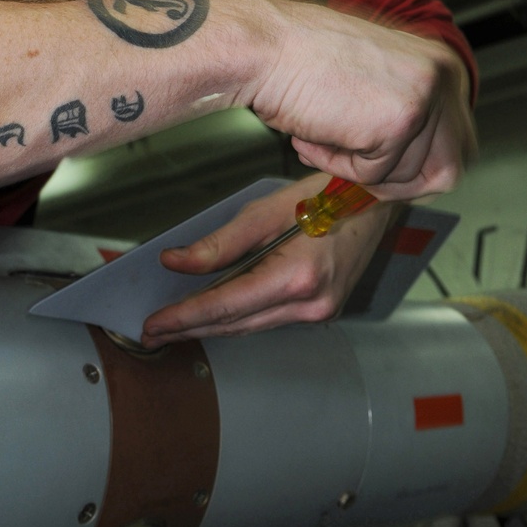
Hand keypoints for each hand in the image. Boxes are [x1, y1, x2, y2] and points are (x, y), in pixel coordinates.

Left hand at [140, 173, 395, 343]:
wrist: (375, 201)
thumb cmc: (328, 195)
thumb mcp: (267, 210)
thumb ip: (221, 242)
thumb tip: (176, 262)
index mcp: (299, 276)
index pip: (226, 305)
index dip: (184, 317)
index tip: (152, 325)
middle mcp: (312, 304)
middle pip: (236, 323)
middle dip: (190, 328)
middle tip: (151, 331)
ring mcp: (320, 311)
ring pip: (252, 326)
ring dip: (213, 326)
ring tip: (174, 324)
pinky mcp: (322, 310)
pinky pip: (270, 319)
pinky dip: (240, 316)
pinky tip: (216, 312)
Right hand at [244, 0, 475, 200]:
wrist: (266, 46)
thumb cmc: (303, 58)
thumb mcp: (376, 79)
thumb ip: (406, 114)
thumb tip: (416, 163)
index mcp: (442, 63)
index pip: (458, 142)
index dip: (418, 166)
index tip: (388, 168)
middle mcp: (444, 76)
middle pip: (449, 168)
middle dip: (403, 182)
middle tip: (361, 169)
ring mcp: (426, 98)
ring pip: (410, 178)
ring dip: (361, 171)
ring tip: (328, 135)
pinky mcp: (399, 121)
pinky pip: (375, 176)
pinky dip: (338, 167)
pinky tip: (317, 133)